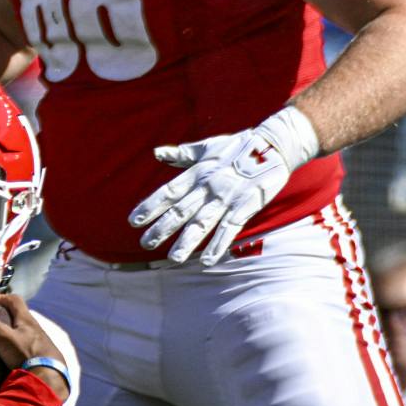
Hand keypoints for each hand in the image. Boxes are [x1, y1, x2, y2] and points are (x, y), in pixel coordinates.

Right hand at [0, 294, 71, 399]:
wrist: (49, 380)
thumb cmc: (26, 354)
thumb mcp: (2, 336)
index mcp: (27, 320)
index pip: (14, 300)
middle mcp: (36, 330)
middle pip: (19, 317)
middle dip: (4, 318)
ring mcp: (40, 346)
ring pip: (23, 335)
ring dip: (10, 336)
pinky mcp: (41, 361)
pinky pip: (27, 351)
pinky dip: (17, 352)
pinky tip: (9, 361)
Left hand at [128, 106, 319, 264]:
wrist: (272, 145)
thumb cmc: (237, 146)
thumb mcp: (206, 148)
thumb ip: (181, 155)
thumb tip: (157, 153)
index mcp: (197, 172)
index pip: (168, 192)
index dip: (150, 207)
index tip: (134, 221)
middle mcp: (207, 186)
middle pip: (181, 211)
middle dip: (162, 229)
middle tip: (145, 244)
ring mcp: (226, 198)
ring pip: (202, 223)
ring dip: (187, 242)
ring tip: (173, 258)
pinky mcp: (245, 206)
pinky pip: (229, 229)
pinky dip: (218, 245)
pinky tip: (207, 261)